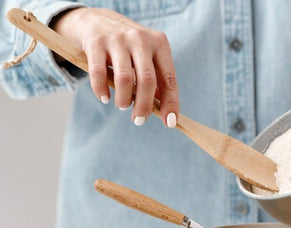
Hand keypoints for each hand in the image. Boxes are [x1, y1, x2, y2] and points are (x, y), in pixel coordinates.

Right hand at [52, 8, 177, 126]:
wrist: (96, 20)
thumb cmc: (128, 47)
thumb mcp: (147, 56)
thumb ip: (156, 79)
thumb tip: (165, 111)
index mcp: (160, 44)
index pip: (169, 78)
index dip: (171, 103)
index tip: (170, 122)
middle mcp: (141, 39)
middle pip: (148, 81)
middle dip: (144, 106)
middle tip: (138, 120)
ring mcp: (118, 39)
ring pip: (125, 79)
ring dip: (123, 100)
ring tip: (121, 106)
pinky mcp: (96, 42)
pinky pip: (99, 73)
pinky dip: (101, 90)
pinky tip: (104, 98)